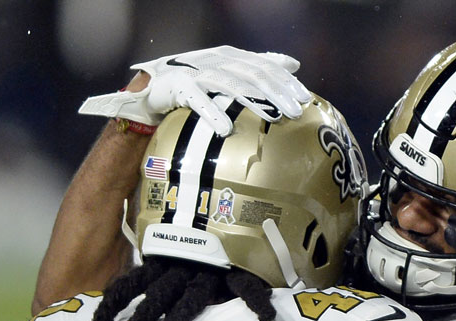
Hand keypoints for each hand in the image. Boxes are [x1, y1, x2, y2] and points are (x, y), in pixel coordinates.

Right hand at [79, 46, 311, 134]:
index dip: (284, 81)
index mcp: (229, 56)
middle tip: (295, 111)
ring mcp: (196, 72)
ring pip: (230, 85)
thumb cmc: (195, 85)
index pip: (263, 66)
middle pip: (251, 74)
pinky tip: (226, 129)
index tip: (305, 98)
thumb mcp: (228, 74)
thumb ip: (257, 68)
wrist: (151, 91)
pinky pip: (198, 101)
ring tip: (273, 117)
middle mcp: (214, 60)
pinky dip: (212, 114)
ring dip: (253, 102)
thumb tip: (293, 64)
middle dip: (276, 92)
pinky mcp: (178, 88)